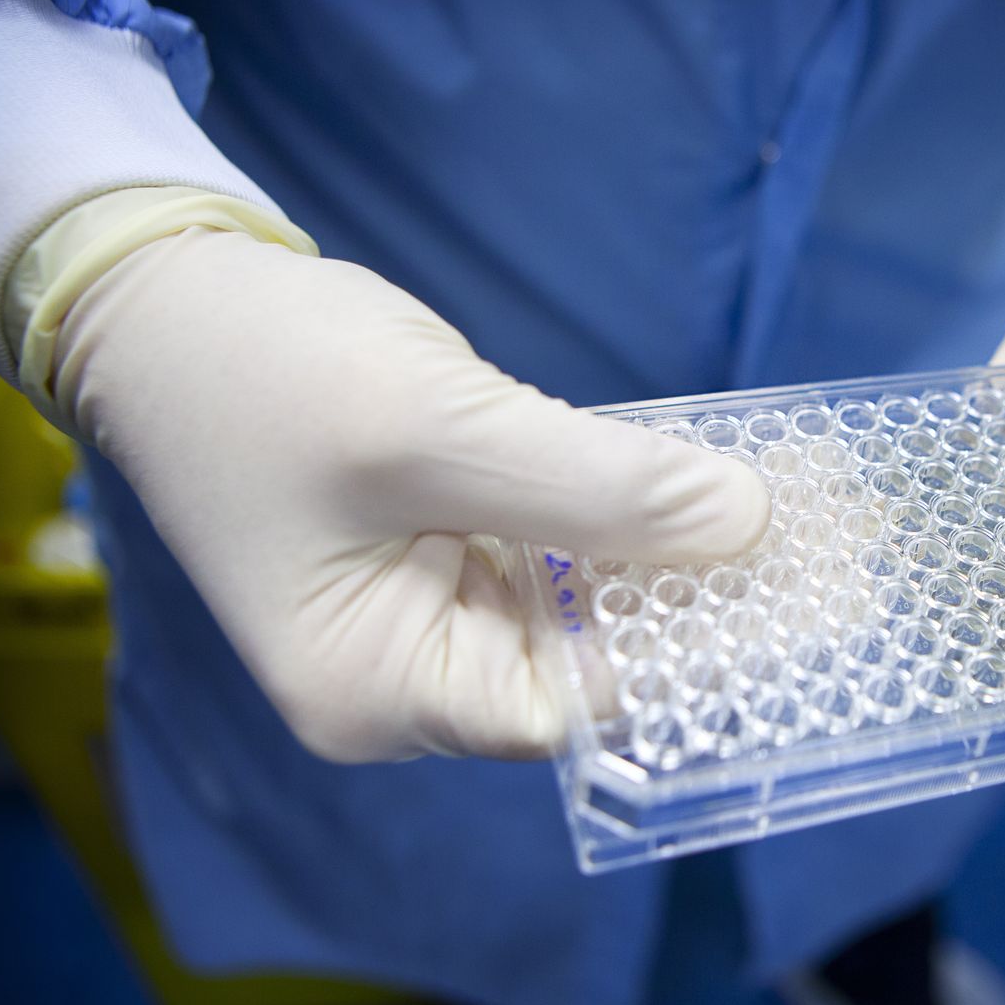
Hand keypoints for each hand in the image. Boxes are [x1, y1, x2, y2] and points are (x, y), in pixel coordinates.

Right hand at [52, 227, 769, 761]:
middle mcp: (410, 676)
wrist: (167, 298)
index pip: (574, 706)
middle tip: (837, 558)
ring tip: (810, 522)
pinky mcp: (459, 549)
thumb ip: (600, 489)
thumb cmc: (265, 375)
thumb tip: (750, 524)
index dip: (697, 656)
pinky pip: (571, 550)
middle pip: (593, 662)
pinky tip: (724, 486)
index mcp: (378, 691)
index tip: (814, 607)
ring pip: (594, 604)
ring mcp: (435, 611)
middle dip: (709, 605)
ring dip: (687, 557)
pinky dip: (639, 517)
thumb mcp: (438, 430)